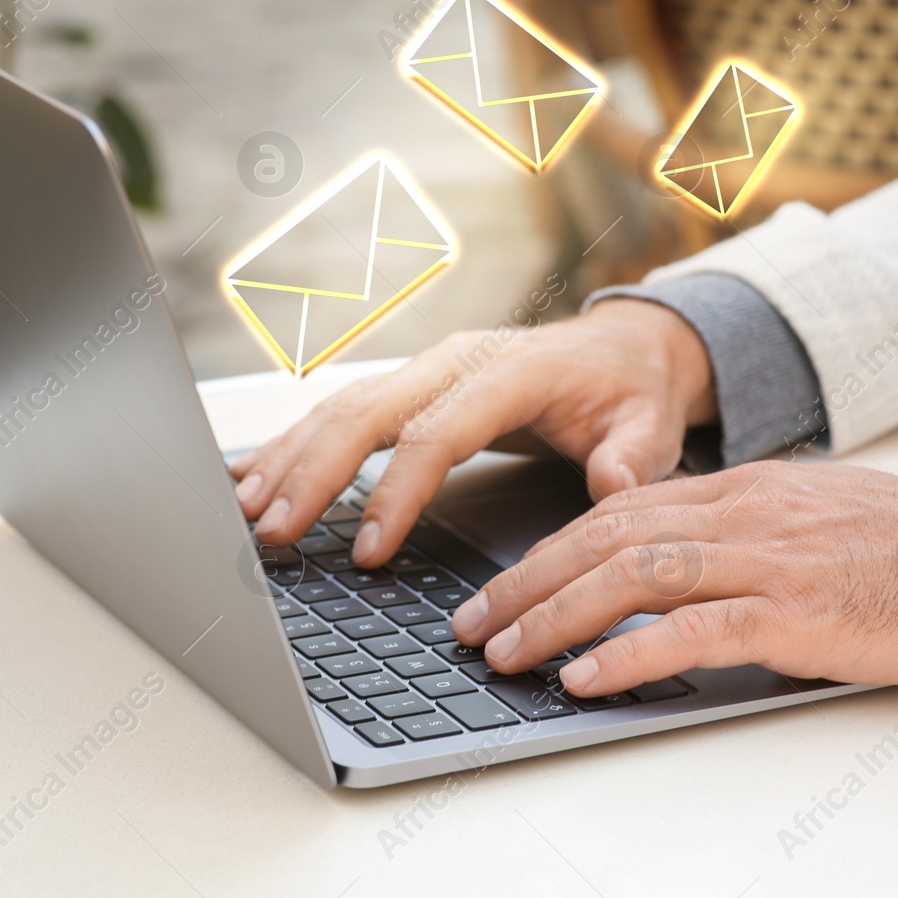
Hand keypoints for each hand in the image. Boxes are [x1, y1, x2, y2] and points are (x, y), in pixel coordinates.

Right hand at [230, 299, 716, 563]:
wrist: (625, 348)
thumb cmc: (630, 390)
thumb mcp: (651, 424)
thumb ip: (632, 457)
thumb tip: (610, 485)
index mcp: (508, 373)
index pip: (436, 433)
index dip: (396, 490)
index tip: (369, 549)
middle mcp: (455, 363)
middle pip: (368, 413)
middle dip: (313, 472)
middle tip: (274, 531)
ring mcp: (428, 370)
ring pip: (343, 408)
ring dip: (291, 458)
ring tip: (247, 510)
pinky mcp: (413, 386)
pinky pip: (344, 411)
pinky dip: (296, 443)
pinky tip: (253, 474)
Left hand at [449, 462, 897, 695]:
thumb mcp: (811, 523)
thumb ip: (743, 538)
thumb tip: (681, 577)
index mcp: (741, 491)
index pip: (619, 510)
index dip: (551, 547)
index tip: (507, 582)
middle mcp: (740, 513)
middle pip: (603, 536)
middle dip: (525, 580)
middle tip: (473, 621)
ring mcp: (765, 557)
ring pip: (631, 575)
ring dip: (554, 616)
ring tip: (505, 653)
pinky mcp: (794, 609)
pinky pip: (690, 629)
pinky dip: (626, 653)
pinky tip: (584, 677)